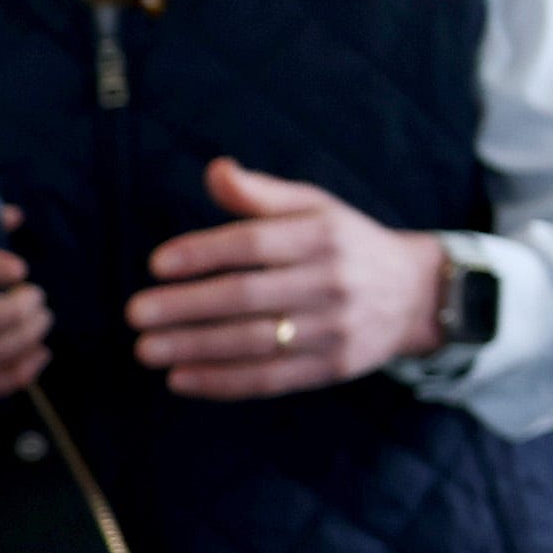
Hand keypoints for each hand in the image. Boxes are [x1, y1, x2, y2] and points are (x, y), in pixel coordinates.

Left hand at [129, 156, 448, 397]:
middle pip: (249, 296)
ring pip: (256, 342)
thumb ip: (261, 193)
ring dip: (195, 347)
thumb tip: (216, 171)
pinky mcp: (334, 367)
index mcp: (324, 236)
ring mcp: (335, 329)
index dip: (204, 253)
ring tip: (147, 349)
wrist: (415, 294)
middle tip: (136, 313)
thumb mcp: (315, 207)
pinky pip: (272, 378)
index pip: (255, 244)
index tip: (158, 264)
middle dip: (187, 306)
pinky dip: (223, 381)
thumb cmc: (347, 243)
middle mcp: (332, 282)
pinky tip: (182, 378)